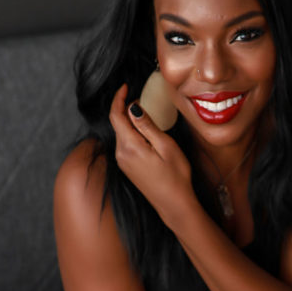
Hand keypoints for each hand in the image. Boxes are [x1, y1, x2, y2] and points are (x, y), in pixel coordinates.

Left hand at [109, 85, 194, 227]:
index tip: (125, 86)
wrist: (174, 204)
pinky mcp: (128, 168)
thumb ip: (147, 125)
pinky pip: (125, 144)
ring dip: (129, 121)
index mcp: (129, 147)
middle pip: (117, 124)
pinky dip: (132, 133)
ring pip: (121, 134)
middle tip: (142, 98)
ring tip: (146, 114)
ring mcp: (123, 162)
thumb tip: (133, 108)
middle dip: (125, 108)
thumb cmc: (175, 177)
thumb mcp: (166, 146)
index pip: (115, 116)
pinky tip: (145, 133)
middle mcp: (121, 155)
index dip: (118, 98)